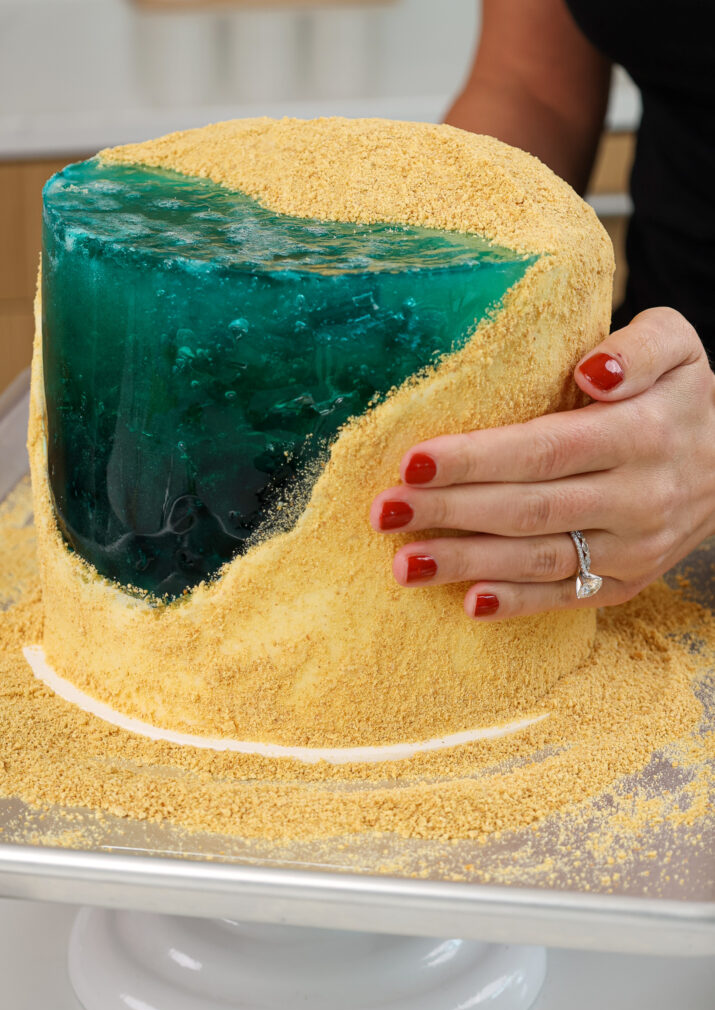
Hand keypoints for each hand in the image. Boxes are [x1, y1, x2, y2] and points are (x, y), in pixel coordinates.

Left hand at [370, 307, 714, 619]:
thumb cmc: (685, 398)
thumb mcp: (679, 346)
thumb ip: (639, 347)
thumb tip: (591, 371)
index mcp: (640, 435)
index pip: (543, 449)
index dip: (475, 459)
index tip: (412, 461)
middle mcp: (637, 498)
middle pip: (527, 508)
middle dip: (449, 511)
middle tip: (384, 511)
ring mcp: (633, 549)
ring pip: (538, 559)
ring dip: (466, 564)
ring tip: (403, 564)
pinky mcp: (629, 583)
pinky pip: (567, 597)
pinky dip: (517, 603)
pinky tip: (468, 602)